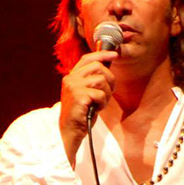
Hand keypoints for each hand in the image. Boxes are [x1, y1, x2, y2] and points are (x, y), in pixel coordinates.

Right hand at [59, 50, 116, 165]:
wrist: (70, 130)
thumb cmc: (81, 113)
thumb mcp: (86, 93)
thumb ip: (92, 81)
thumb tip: (107, 68)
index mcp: (72, 77)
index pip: (87, 58)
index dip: (102, 54)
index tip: (114, 54)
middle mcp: (71, 79)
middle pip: (98, 67)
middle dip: (109, 79)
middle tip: (109, 91)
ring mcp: (74, 87)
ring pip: (101, 80)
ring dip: (106, 94)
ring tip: (100, 103)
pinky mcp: (79, 96)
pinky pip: (100, 94)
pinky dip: (102, 103)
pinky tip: (96, 109)